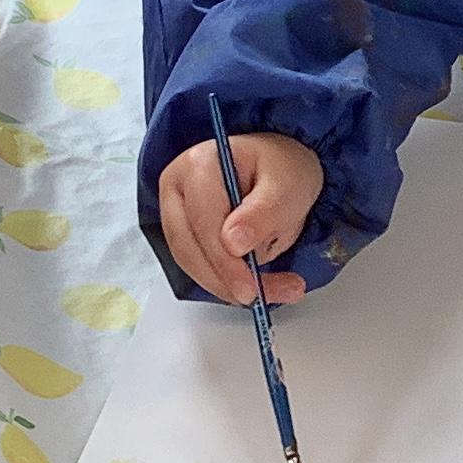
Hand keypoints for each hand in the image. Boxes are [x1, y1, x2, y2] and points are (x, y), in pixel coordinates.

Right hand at [156, 133, 324, 305]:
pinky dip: (225, 282)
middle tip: (258, 297)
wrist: (280, 171)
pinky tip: (255, 286)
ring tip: (267, 293)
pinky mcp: (184, 234)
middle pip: (188, 245)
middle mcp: (178, 186)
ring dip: (226, 286)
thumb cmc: (281, 169)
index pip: (203, 220)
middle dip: (224, 279)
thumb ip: (262, 213)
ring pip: (190, 261)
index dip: (224, 260)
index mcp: (200, 164)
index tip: (248, 287)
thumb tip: (233, 243)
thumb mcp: (286, 186)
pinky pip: (198, 266)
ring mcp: (176, 211)